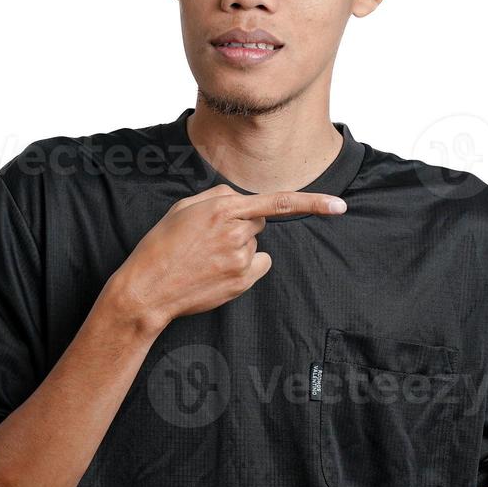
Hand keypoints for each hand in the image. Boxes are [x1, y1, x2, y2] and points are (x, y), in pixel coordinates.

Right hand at [111, 184, 347, 328]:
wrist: (148, 289)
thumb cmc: (161, 246)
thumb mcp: (183, 208)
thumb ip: (217, 197)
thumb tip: (240, 199)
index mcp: (222, 208)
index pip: (278, 202)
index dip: (313, 203)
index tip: (340, 206)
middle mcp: (236, 232)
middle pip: (259, 221)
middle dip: (242, 224)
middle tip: (209, 238)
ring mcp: (241, 259)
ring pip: (254, 244)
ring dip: (238, 247)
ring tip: (206, 258)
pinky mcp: (242, 281)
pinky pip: (257, 264)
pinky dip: (245, 266)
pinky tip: (218, 271)